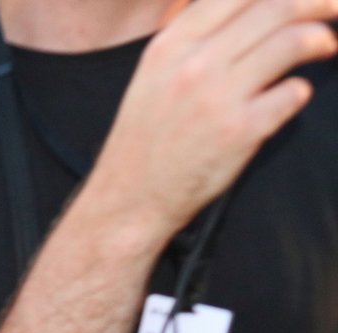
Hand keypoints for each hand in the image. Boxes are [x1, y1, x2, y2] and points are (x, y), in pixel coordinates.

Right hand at [83, 0, 337, 246]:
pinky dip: (300, 92)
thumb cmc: (145, 139)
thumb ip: (191, 35)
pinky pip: (294, 93)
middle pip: (277, 7)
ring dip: (322, 40)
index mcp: (171, 44)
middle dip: (320, 3)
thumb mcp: (153, 74)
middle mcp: (194, 64)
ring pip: (294, 41)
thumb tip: (232, 6)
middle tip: (335, 9)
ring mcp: (218, 97)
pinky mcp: (240, 131)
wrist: (128, 200)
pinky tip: (290, 98)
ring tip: (328, 46)